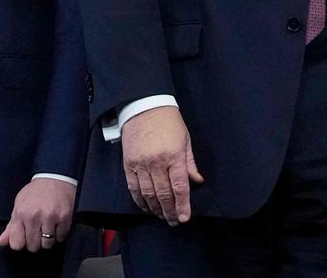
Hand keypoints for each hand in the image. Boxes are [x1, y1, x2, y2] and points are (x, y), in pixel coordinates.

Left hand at [0, 177, 75, 251]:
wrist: (55, 177)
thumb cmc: (35, 192)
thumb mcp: (19, 204)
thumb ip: (11, 225)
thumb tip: (2, 242)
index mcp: (20, 213)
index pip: (17, 244)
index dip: (21, 243)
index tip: (26, 237)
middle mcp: (34, 216)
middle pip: (33, 247)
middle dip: (36, 242)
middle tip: (38, 232)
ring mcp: (51, 217)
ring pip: (48, 244)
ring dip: (49, 239)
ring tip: (48, 228)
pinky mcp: (65, 217)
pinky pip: (61, 237)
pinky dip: (60, 234)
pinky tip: (57, 225)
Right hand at [121, 105, 203, 223]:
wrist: (144, 106)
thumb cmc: (168, 121)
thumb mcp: (185, 139)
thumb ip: (190, 163)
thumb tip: (197, 181)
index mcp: (174, 156)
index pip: (179, 187)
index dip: (182, 205)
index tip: (184, 217)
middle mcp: (156, 162)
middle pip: (163, 194)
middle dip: (169, 211)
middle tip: (173, 221)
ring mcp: (141, 164)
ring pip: (148, 194)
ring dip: (155, 208)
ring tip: (162, 216)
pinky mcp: (129, 164)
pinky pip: (133, 188)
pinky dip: (140, 200)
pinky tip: (146, 207)